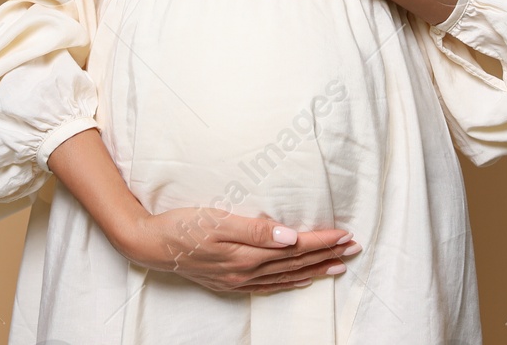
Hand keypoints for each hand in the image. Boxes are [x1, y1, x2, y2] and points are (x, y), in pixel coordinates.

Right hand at [117, 206, 360, 293]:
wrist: (152, 245)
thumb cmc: (183, 225)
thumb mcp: (217, 220)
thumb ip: (255, 229)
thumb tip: (290, 237)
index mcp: (247, 254)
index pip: (295, 247)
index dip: (322, 241)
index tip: (346, 234)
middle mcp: (247, 271)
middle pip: (296, 263)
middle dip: (327, 255)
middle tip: (354, 248)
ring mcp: (239, 280)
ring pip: (286, 276)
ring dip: (315, 270)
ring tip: (339, 265)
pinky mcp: (231, 281)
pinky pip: (269, 286)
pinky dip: (289, 283)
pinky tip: (300, 280)